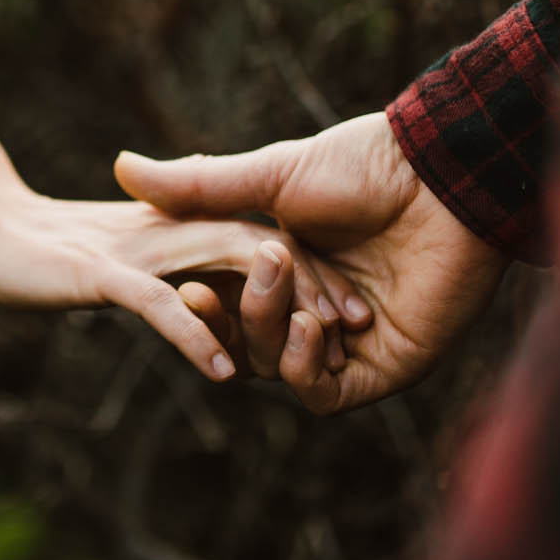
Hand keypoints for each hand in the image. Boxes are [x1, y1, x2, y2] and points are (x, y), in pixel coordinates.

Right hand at [0, 189, 361, 382]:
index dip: (303, 271)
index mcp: (183, 227)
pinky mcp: (101, 274)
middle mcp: (171, 234)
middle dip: (311, 287)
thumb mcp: (128, 257)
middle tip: (349, 324)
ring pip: (223, 274)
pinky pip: (156, 306)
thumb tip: (213, 292)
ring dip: (272, 309)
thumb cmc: (47, 246)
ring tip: (313, 341)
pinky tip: (223, 369)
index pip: (259, 241)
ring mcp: (139, 252)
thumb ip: (176, 261)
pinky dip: (192, 334)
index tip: (338, 309)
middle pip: (258, 253)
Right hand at [115, 114, 506, 412]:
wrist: (440, 178)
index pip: (229, 306)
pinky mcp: (383, 370)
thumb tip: (119, 166)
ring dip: (265, 336)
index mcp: (289, 269)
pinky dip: (304, 369)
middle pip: (248, 341)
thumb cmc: (364, 166)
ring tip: (280, 296)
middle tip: (208, 292)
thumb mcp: (269, 175)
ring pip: (280, 368)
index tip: (178, 287)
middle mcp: (316, 309)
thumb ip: (198, 187)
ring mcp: (349, 344)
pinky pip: (324, 394)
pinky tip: (308, 328)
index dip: (200, 303)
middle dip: (229, 318)